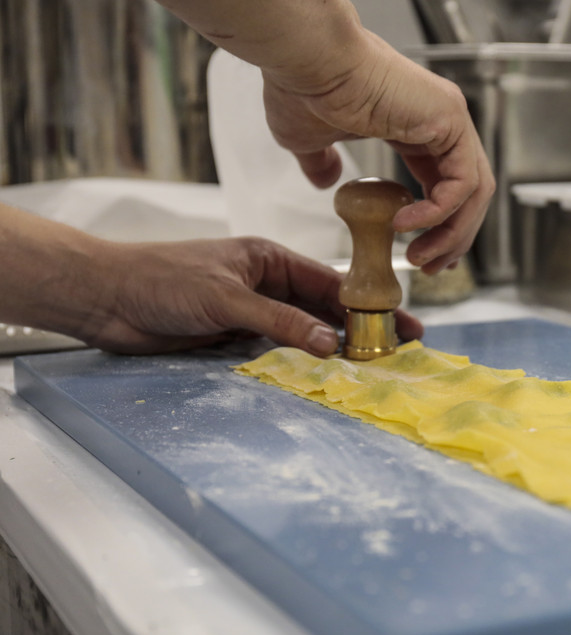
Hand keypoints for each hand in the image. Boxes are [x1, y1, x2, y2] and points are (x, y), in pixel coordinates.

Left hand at [82, 237, 422, 355]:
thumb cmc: (163, 280)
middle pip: (323, 309)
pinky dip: (299, 362)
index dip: (367, 303)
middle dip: (359, 328)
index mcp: (269, 259)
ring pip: (303, 332)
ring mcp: (252, 312)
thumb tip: (329, 344)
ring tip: (369, 368)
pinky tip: (322, 375)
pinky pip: (276, 351)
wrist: (106, 298)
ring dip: (332, 348)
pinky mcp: (233, 337)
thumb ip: (279, 322)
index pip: (330, 282)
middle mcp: (266, 284)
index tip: (400, 321)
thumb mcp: (227, 298)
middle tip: (397, 350)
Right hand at [262, 30, 494, 274]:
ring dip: (450, 234)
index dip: (442, 225)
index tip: (423, 255)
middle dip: (453, 238)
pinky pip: (461, 183)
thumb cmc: (303, 87)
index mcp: (417, 127)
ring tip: (417, 258)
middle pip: (469, 194)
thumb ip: (323, 164)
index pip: (448, 185)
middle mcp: (441, 122)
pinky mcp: (450, 120)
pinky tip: (406, 224)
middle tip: (429, 267)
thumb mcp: (309, 141)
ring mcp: (450, 118)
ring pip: (474, 193)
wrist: (305, 59)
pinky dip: (440, 212)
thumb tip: (325, 182)